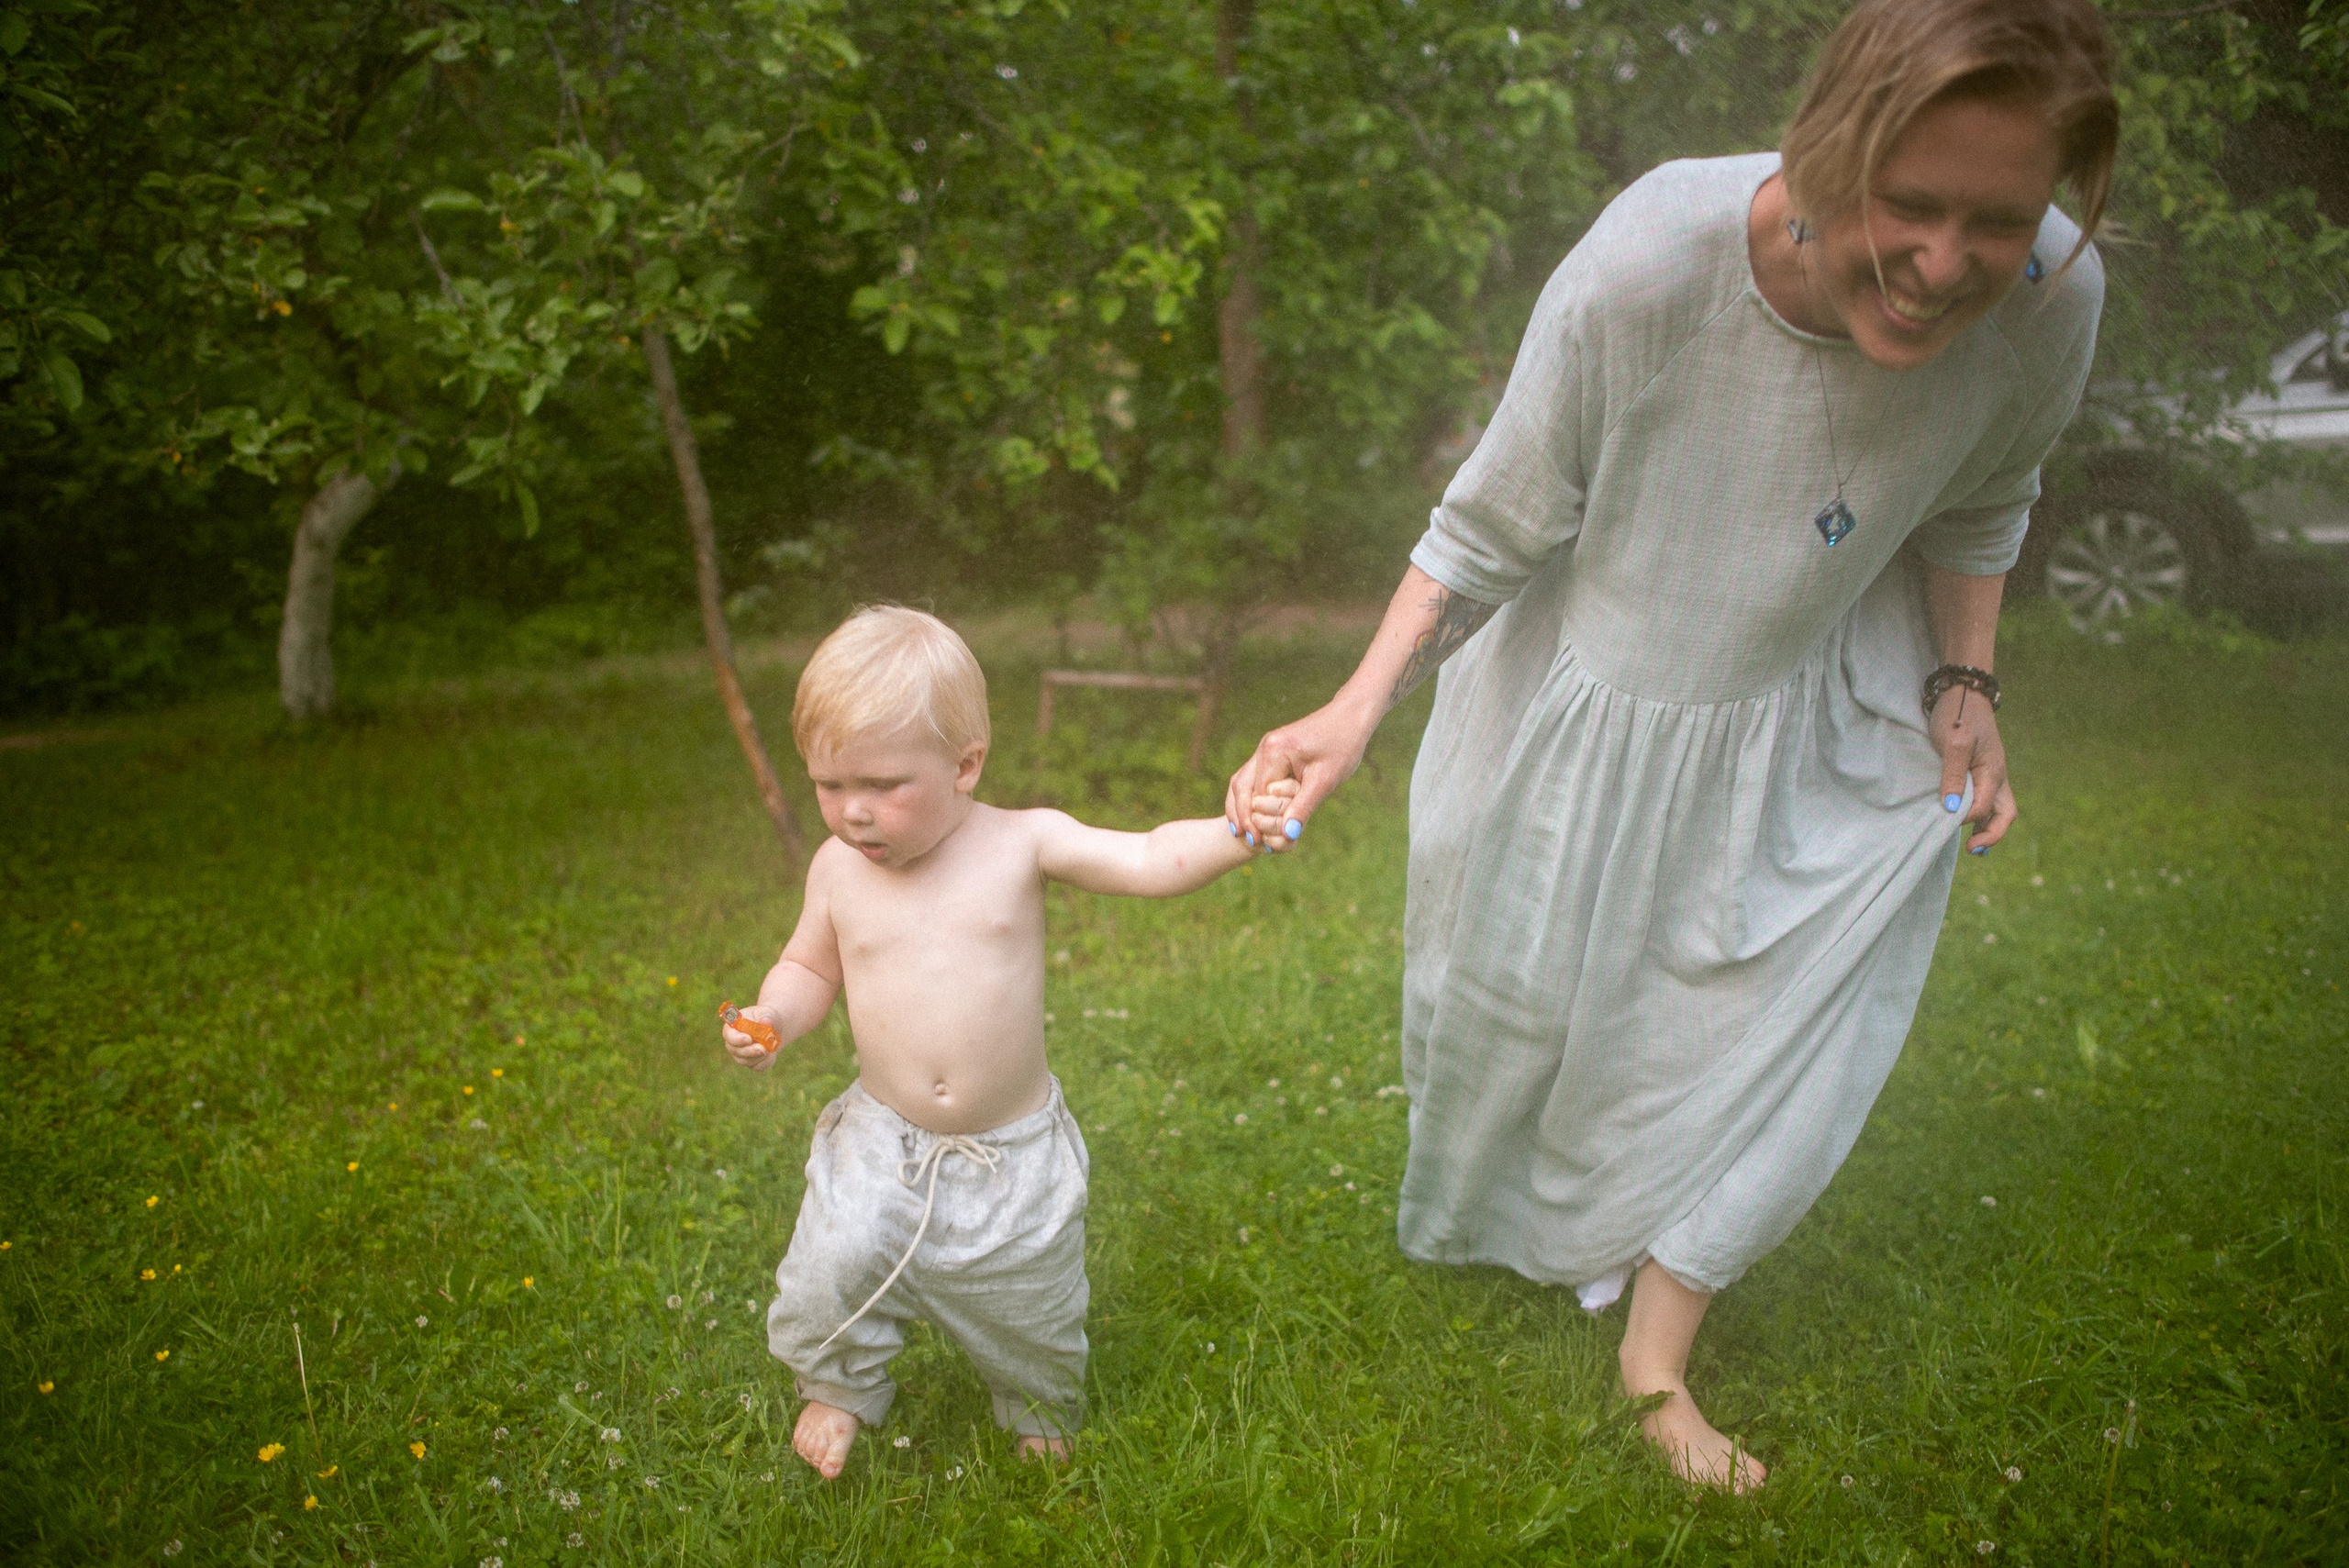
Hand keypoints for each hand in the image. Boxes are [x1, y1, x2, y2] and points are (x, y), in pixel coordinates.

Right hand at [721, 1004, 782, 1069]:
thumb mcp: (767, 1013)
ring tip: (770, 1048)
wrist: (775, 1028)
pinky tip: (772, 1053)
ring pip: (746, 1061)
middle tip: (762, 1049)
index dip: (736, 1039)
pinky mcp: (751, 1063)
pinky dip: (767, 1061)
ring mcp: (740, 1054)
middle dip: (749, 1051)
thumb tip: (766, 1021)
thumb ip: (766, 1016)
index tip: (748, 1039)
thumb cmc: (766, 1018)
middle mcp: (733, 1042)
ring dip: (759, 1056)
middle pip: (735, 1050)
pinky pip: (757, 1067)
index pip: (728, 1035)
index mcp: (733, 1027)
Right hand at [1225, 699, 1376, 853]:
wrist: (1351, 716)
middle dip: (1244, 816)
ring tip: (1245, 833)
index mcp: (1274, 752)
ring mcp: (1267, 748)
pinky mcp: (1273, 751)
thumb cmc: (1343, 745)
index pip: (1256, 795)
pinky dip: (1252, 796)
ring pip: (1243, 781)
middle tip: (1252, 842)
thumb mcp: (1325, 780)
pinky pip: (1255, 776)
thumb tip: (1287, 836)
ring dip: (1243, 807)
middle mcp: (1265, 748)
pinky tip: (1256, 814)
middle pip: (1242, 788)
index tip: (1260, 843)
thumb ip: (1303, 807)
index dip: (1256, 820)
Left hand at [1929, 686, 2013, 851]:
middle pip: (2005, 814)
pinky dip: (1980, 815)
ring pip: (1998, 809)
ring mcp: (1991, 774)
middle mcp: (1997, 776)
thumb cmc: (1957, 714)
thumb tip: (1952, 810)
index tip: (1944, 818)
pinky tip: (1965, 821)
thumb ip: (1953, 776)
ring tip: (1972, 846)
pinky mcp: (1981, 771)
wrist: (1961, 692)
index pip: (1984, 807)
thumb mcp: (1953, 744)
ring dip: (1987, 827)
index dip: (1965, 818)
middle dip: (1992, 835)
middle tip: (1973, 851)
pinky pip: (1987, 799)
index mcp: (1993, 771)